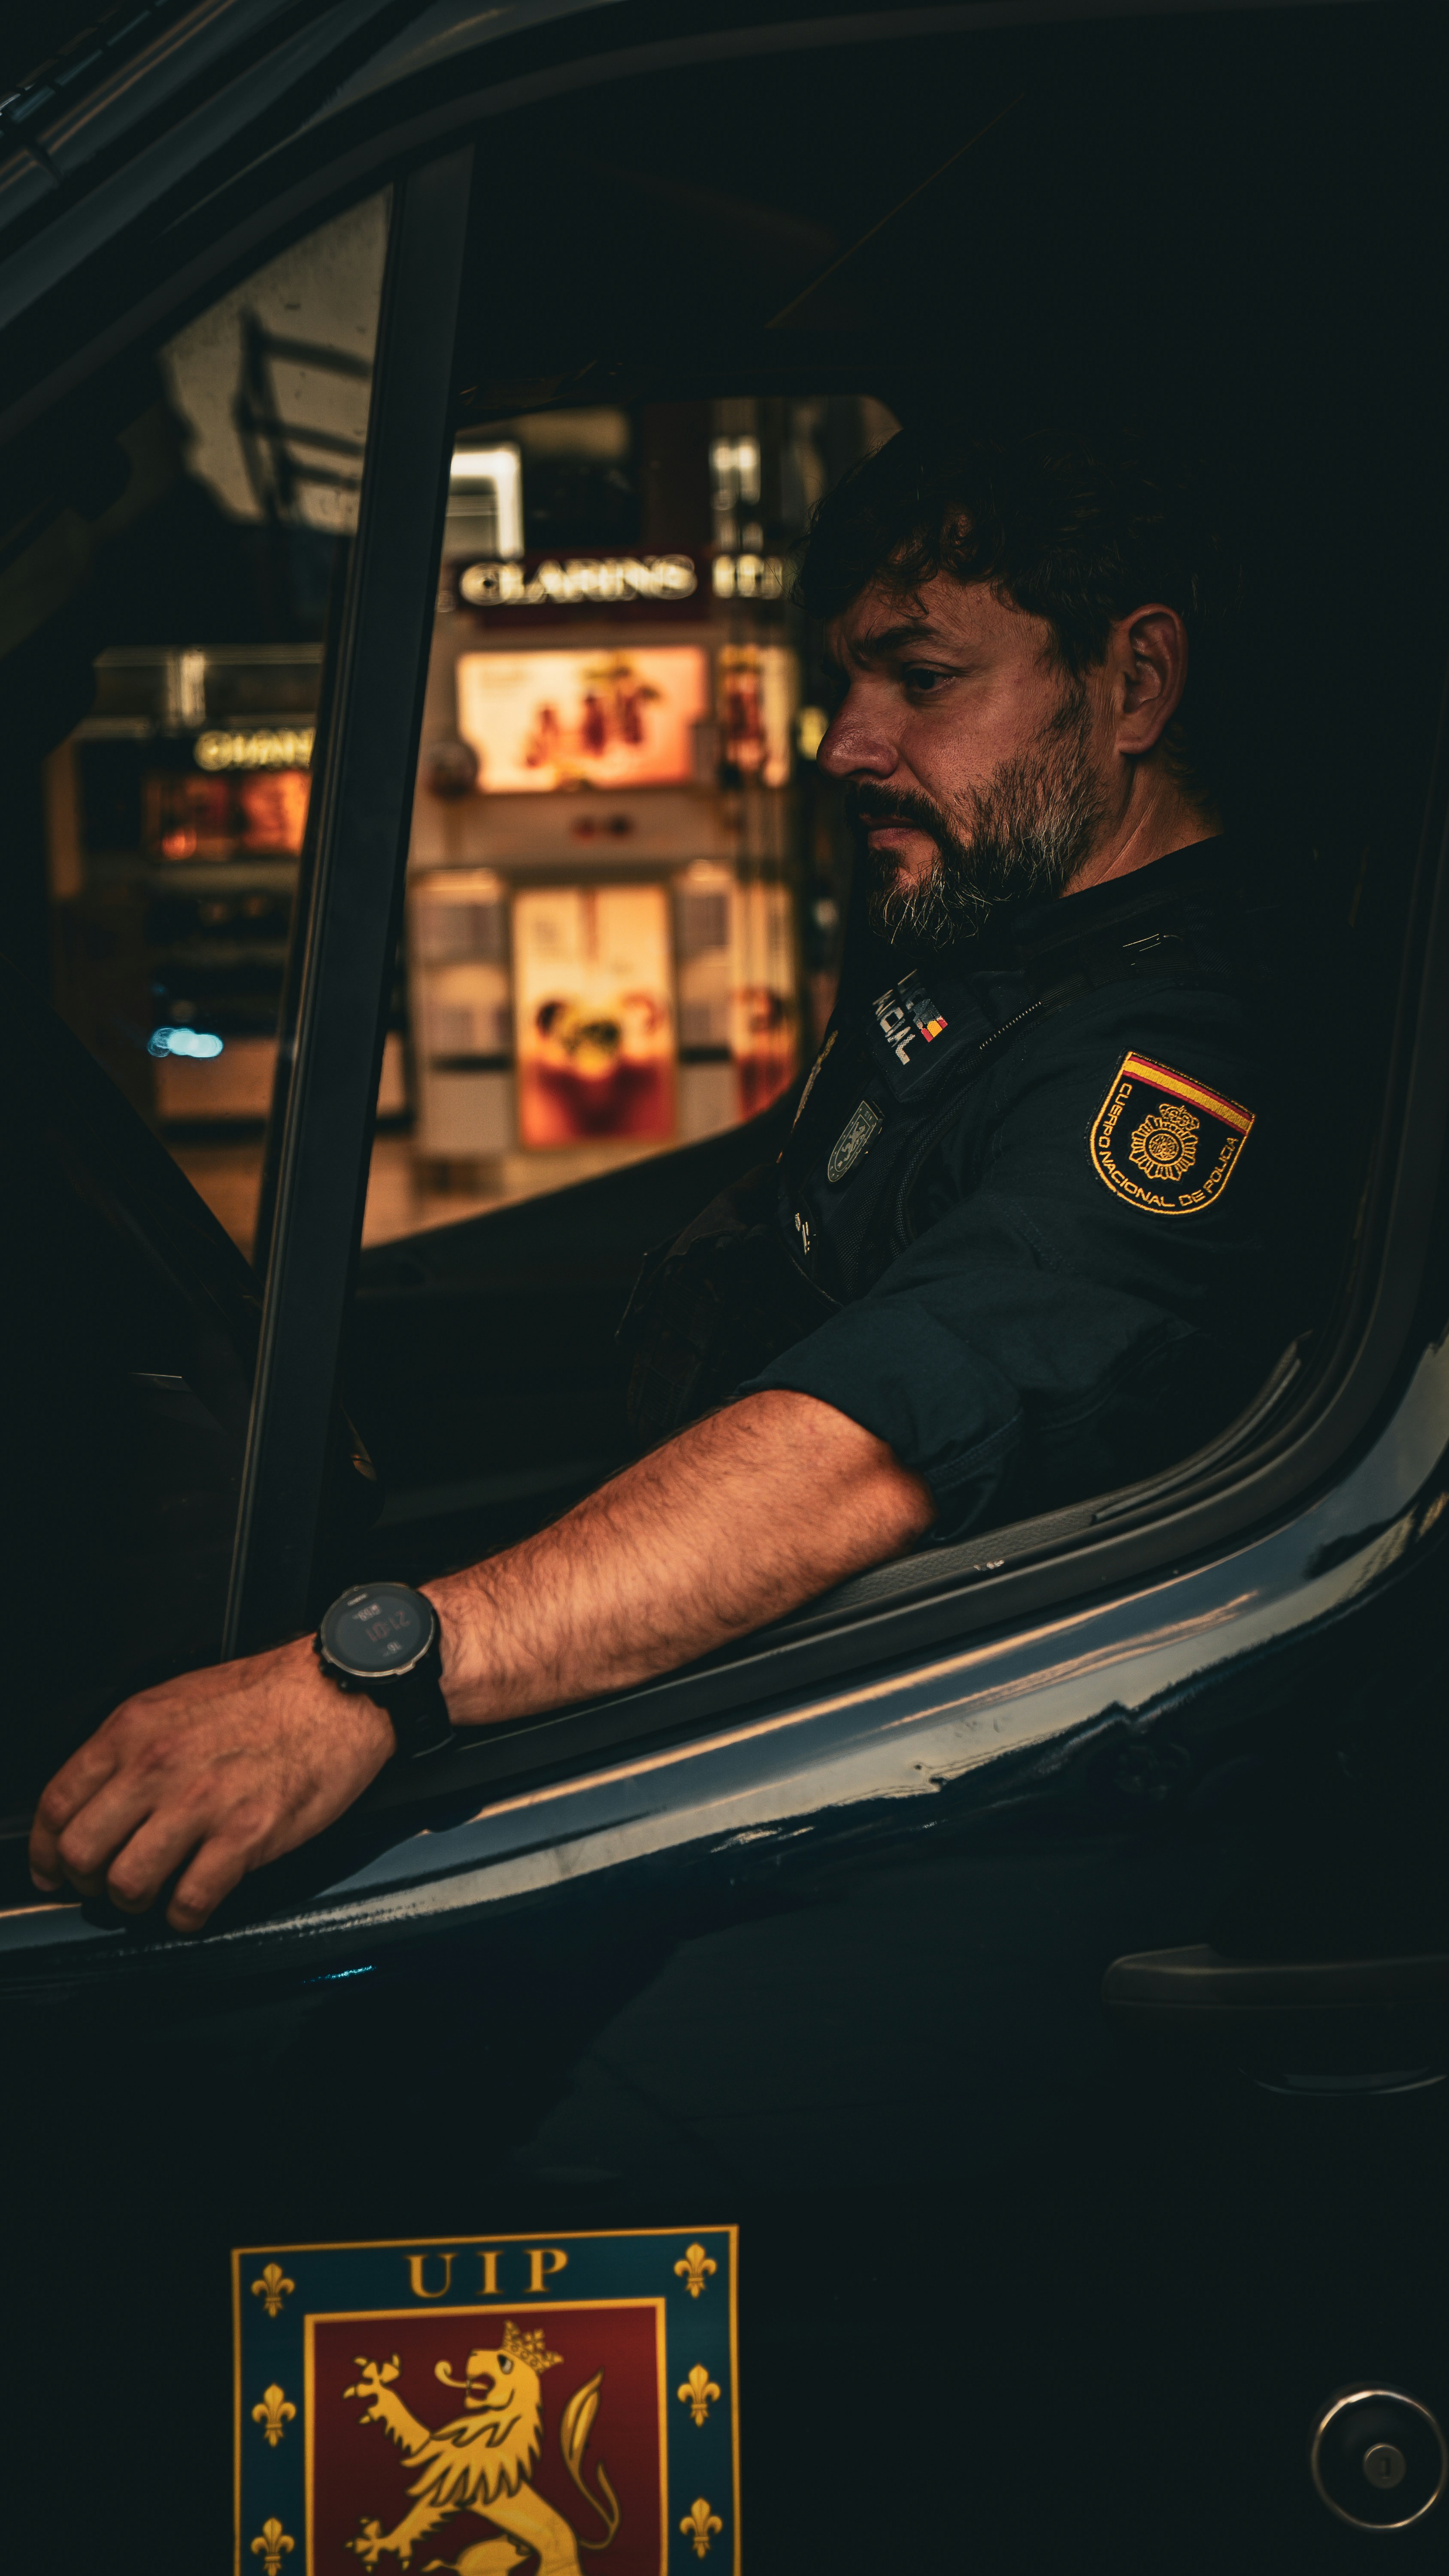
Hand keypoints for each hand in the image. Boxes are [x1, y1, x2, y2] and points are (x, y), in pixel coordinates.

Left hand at [28, 1636, 395, 1932]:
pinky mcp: (246, 1836)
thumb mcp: (175, 1701)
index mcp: (134, 1730)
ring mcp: (200, 1804)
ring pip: (127, 1884)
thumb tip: (98, 1797)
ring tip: (153, 1894)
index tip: (52, 1868)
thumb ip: (130, 1748)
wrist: (337, 1690)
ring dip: (134, 1901)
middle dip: (86, 1882)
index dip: (45, 1850)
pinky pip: (189, 1901)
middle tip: (105, 1884)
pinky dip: (183, 1917)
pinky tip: (192, 1905)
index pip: (56, 1805)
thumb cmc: (264, 1696)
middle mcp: (158, 1767)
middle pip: (82, 1853)